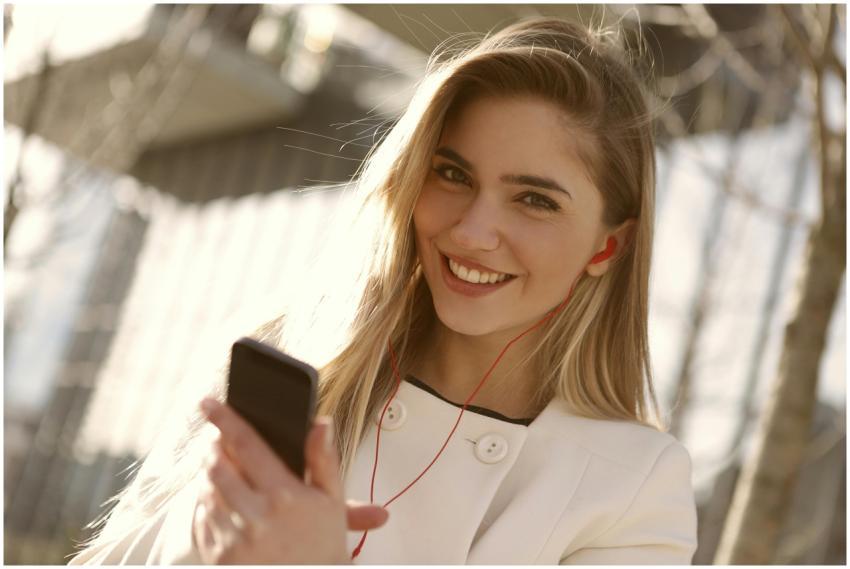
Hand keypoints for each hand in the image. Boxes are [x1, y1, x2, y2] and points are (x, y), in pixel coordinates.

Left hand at [193, 398, 387, 563]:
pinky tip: (226, 503)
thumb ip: (324, 458)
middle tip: (218, 438)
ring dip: (210, 474)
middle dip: (213, 446)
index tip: (208, 402)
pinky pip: (201, 520)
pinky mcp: (220, 557)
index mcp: (284, 495)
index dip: (224, 419)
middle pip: (216, 465)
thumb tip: (321, 422)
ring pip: (206, 491)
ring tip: (226, 470)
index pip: (245, 444)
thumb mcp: (332, 498)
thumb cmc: (324, 541)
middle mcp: (255, 516)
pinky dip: (207, 505)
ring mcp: (234, 538)